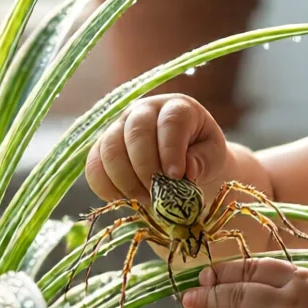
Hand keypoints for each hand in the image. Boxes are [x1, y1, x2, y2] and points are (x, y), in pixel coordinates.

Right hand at [84, 94, 227, 203]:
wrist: (183, 161)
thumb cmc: (201, 155)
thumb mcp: (213, 156)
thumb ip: (204, 160)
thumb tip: (188, 170)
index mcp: (177, 107)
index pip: (170, 122)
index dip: (171, 150)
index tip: (176, 177)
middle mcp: (144, 110)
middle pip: (135, 133)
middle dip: (146, 169)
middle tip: (158, 195)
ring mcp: (119, 126)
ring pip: (110, 149)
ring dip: (126, 181)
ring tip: (145, 200)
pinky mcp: (102, 147)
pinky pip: (94, 166)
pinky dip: (106, 187)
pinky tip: (125, 200)